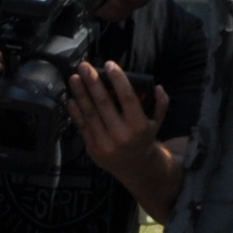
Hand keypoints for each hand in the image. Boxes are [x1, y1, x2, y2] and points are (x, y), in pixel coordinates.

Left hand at [71, 61, 168, 194]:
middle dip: (93, 83)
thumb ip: (161, 104)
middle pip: (104, 104)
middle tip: (84, 66)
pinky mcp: (93, 148)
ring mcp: (105, 143)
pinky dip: (76, 112)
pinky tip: (71, 98)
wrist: (135, 168)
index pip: (128, 98)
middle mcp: (122, 135)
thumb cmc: (144, 139)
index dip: (118, 80)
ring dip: (80, 94)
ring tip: (74, 78)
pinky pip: (83, 127)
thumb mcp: (157, 122)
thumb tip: (158, 86)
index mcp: (139, 126)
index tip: (109, 64)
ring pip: (90, 114)